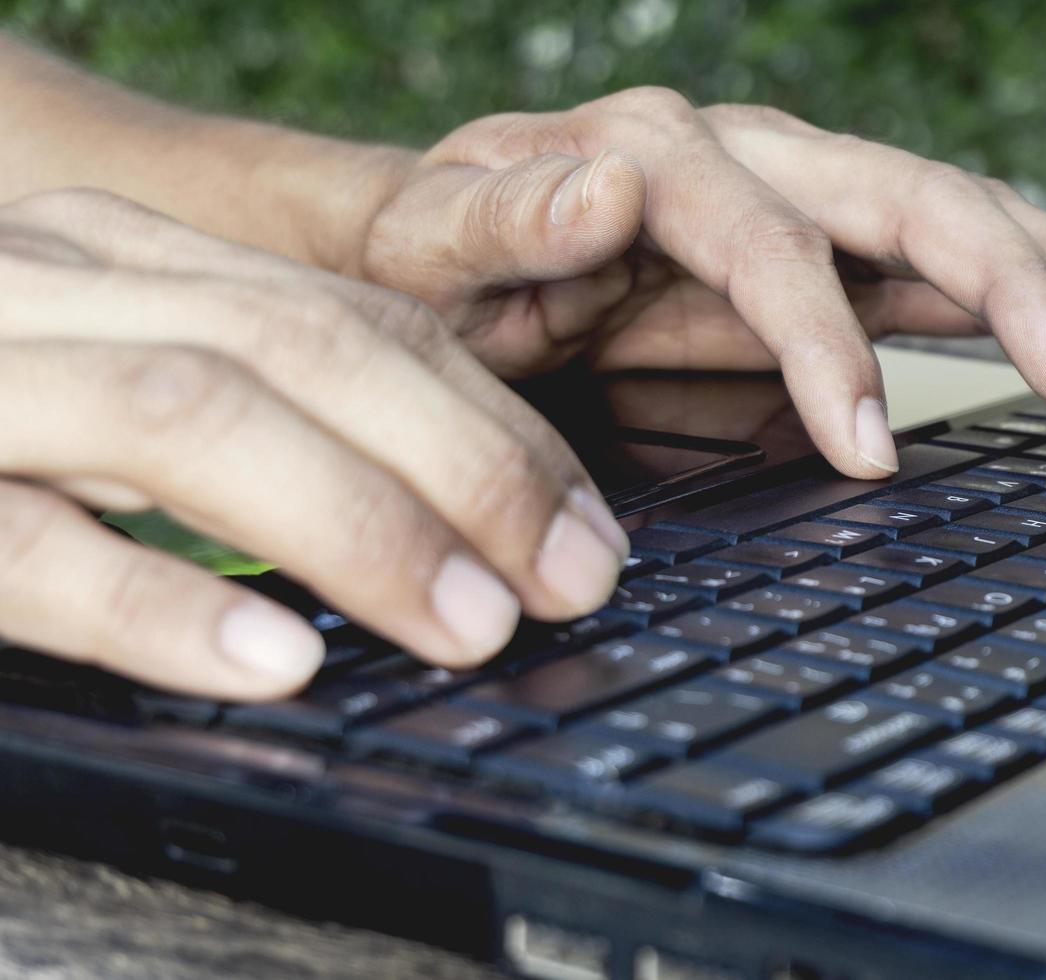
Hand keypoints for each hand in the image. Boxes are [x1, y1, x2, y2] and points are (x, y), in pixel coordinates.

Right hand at [0, 189, 628, 700]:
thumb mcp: (122, 399)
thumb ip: (258, 424)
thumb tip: (452, 528)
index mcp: (131, 266)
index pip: (361, 321)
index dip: (496, 423)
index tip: (588, 528)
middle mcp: (55, 289)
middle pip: (308, 347)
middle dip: (471, 466)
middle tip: (573, 582)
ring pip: (194, 413)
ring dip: (357, 527)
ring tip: (471, 627)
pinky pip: (23, 545)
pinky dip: (156, 607)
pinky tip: (272, 667)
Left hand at [356, 89, 1045, 479]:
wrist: (438, 245)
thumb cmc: (434, 253)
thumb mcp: (434, 239)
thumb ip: (507, 217)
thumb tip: (606, 185)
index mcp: (654, 153)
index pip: (770, 244)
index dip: (823, 344)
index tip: (868, 447)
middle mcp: (743, 154)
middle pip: (901, 197)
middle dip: (1005, 281)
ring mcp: (791, 194)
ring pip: (944, 214)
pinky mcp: (818, 245)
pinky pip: (930, 258)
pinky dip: (1018, 284)